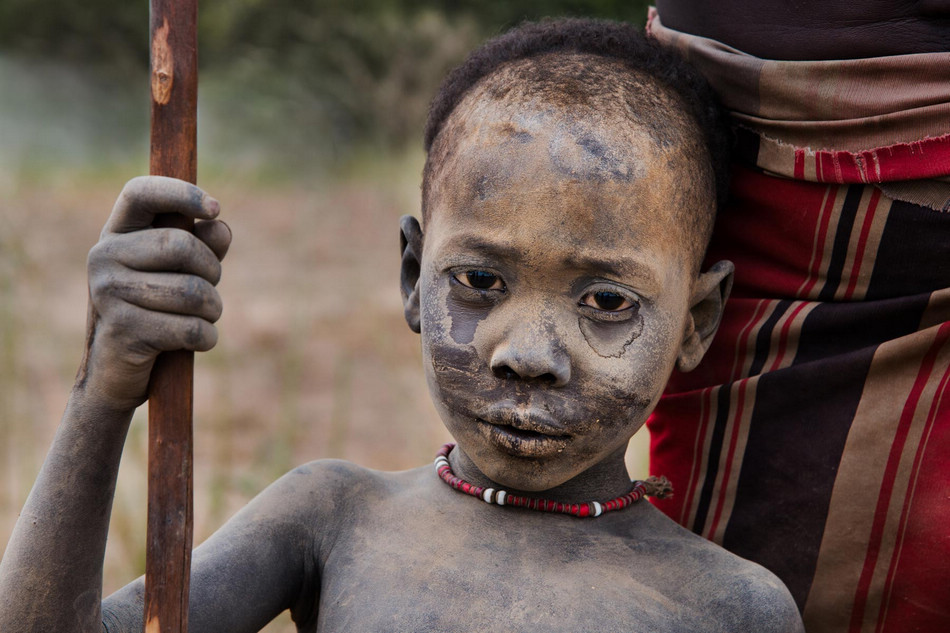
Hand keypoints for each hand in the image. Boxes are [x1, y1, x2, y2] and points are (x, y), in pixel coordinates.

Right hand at [77, 176, 230, 409]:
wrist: (117, 370)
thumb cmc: (156, 309)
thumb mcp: (179, 271)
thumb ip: (203, 245)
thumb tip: (219, 227)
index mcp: (116, 233)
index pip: (140, 192)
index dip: (181, 193)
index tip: (215, 208)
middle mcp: (104, 256)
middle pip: (182, 246)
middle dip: (212, 271)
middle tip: (208, 288)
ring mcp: (108, 294)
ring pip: (193, 292)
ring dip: (212, 309)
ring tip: (201, 317)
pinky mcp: (123, 331)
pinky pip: (190, 329)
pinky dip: (207, 337)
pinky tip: (197, 341)